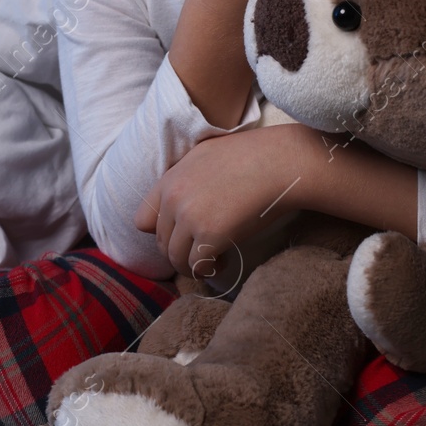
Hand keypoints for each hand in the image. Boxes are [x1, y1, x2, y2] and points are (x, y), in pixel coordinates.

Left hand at [134, 125, 320, 278]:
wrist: (282, 161)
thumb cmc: (253, 156)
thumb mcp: (205, 156)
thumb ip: (185, 179)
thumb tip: (181, 206)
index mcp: (170, 179)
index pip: (142, 220)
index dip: (162, 232)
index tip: (182, 235)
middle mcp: (173, 198)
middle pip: (161, 243)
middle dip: (181, 252)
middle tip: (203, 251)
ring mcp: (190, 216)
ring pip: (176, 259)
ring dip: (193, 265)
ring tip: (214, 259)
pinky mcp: (211, 234)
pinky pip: (198, 265)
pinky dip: (209, 269)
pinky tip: (224, 260)